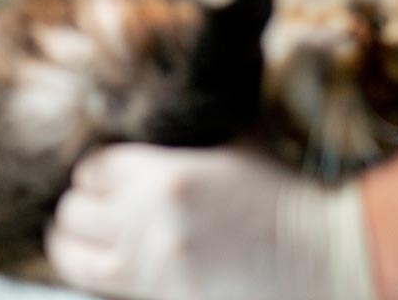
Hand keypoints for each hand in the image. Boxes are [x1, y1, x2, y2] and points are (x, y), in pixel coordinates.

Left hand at [47, 143, 376, 299]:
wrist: (326, 258)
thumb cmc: (281, 199)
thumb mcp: (231, 149)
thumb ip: (184, 139)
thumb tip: (153, 115)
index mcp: (165, 175)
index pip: (91, 169)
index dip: (92, 170)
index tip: (100, 174)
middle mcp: (149, 223)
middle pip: (73, 212)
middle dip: (78, 206)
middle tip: (90, 205)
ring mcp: (154, 270)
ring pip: (72, 257)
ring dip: (73, 243)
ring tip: (82, 237)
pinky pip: (104, 289)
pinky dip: (100, 275)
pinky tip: (111, 264)